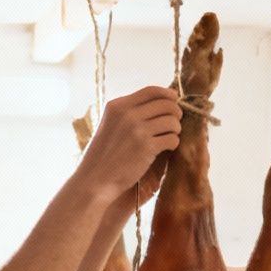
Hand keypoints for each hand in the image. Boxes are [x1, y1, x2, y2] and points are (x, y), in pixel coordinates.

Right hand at [76, 86, 181, 201]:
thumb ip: (128, 113)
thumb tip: (160, 103)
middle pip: (167, 104)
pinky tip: (166, 148)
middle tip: (174, 124)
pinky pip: (172, 138)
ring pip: (172, 121)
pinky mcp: (146, 147)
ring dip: (175, 129)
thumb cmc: (103, 154)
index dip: (168, 94)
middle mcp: (128, 114)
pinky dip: (173, 143)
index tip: (174, 101)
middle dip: (175, 113)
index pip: (152, 90)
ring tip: (169, 136)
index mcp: (118, 105)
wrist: (94, 179)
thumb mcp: (109, 124)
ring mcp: (137, 130)